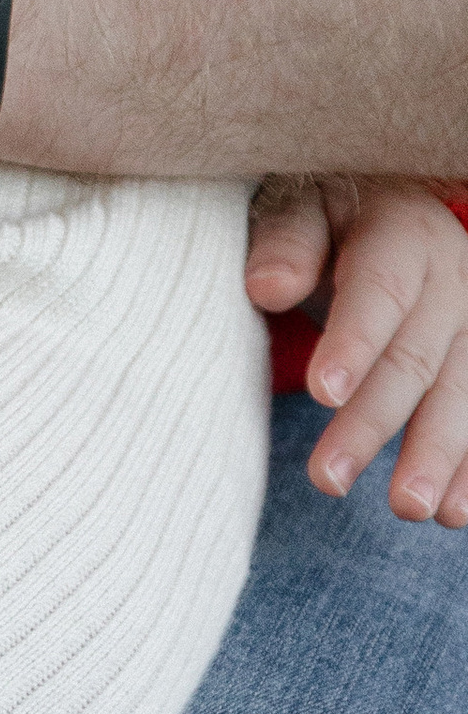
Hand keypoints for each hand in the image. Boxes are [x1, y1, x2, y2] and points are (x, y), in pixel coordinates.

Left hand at [248, 176, 467, 522]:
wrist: (395, 201)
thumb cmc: (332, 209)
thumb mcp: (302, 203)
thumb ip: (285, 242)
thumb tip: (266, 287)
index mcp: (403, 235)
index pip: (379, 293)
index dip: (353, 343)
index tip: (321, 393)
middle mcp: (453, 281)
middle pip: (413, 359)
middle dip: (373, 423)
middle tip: (329, 479)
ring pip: (460, 394)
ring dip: (436, 456)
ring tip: (408, 509)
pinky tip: (452, 512)